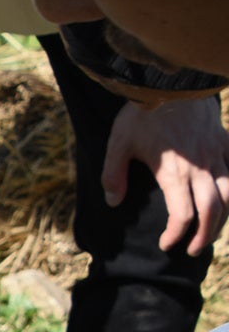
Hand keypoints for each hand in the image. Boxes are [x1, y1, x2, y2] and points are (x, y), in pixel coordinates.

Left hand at [102, 96, 228, 255]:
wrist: (172, 82)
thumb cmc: (142, 114)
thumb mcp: (118, 144)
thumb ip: (114, 175)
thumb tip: (114, 202)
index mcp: (174, 173)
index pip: (183, 214)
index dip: (176, 234)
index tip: (165, 244)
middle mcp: (201, 168)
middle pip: (214, 210)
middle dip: (205, 234)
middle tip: (193, 250)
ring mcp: (217, 154)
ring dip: (225, 217)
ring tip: (212, 232)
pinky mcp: (225, 142)